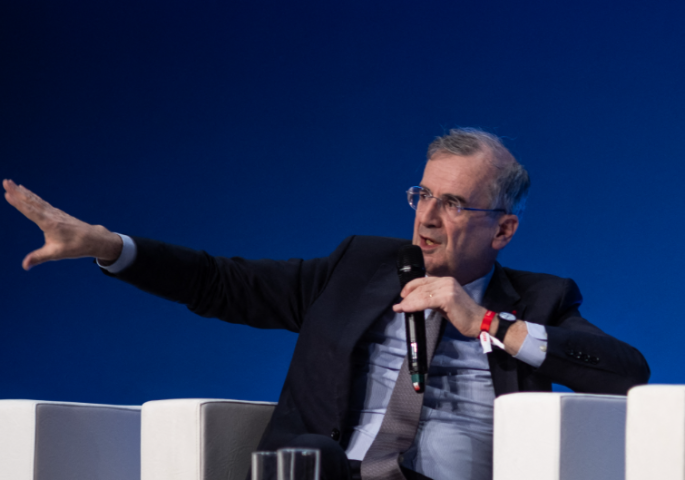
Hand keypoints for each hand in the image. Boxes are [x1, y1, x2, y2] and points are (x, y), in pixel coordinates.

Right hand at [3, 179, 122, 269]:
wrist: (94, 238)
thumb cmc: (76, 246)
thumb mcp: (56, 253)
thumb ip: (38, 257)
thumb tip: (24, 266)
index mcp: (50, 223)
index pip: (30, 211)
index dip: (18, 203)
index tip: (7, 194)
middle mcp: (51, 215)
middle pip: (32, 201)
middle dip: (17, 192)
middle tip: (5, 182)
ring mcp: (55, 212)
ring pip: (37, 200)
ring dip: (23, 192)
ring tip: (12, 183)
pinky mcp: (57, 213)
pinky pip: (42, 202)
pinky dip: (33, 196)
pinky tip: (28, 193)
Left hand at [392, 276, 486, 337]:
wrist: (478, 322)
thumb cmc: (462, 315)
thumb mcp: (443, 304)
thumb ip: (431, 299)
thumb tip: (414, 301)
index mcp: (445, 280)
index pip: (423, 281)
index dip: (410, 287)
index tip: (402, 297)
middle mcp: (446, 281)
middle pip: (421, 287)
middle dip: (407, 297)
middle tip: (398, 306)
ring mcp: (448, 288)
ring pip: (422, 293)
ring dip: (409, 302)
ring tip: (400, 308)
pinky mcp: (448, 297)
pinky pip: (426, 301)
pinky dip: (415, 305)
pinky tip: (407, 309)